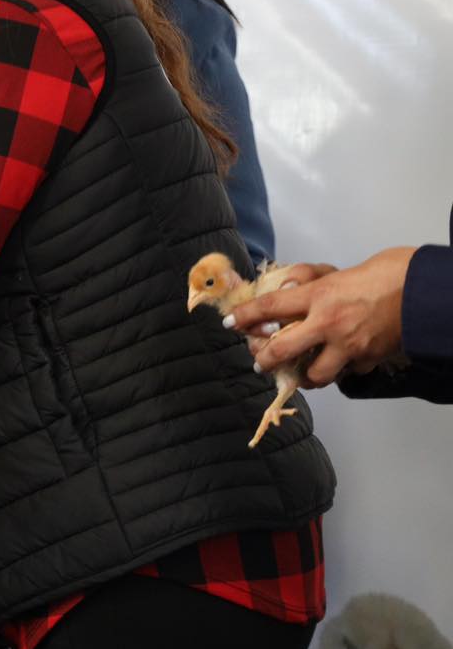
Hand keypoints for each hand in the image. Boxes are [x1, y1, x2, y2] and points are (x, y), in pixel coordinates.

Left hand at [231, 248, 413, 385]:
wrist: (418, 289)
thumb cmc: (376, 276)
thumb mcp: (333, 271)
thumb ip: (303, 280)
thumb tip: (281, 291)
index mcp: (318, 296)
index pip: (269, 307)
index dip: (245, 316)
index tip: (231, 323)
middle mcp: (329, 323)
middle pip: (282, 350)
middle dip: (264, 359)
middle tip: (259, 362)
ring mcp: (348, 345)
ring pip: (313, 374)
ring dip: (303, 376)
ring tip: (298, 373)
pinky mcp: (367, 360)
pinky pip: (344, 373)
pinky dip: (337, 371)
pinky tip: (334, 364)